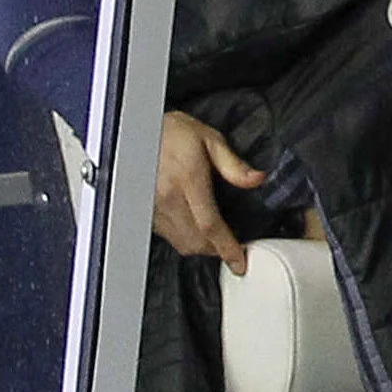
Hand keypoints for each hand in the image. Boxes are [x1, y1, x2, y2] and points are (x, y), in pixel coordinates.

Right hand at [152, 110, 265, 268]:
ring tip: (215, 238)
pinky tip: (193, 226)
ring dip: (200, 246)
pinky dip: (184, 238)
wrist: (136, 130)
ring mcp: (153, 207)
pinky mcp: (145, 212)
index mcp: (187, 180)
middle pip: (196, 242)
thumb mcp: (208, 138)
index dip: (227, 248)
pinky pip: (167, 235)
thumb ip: (233, 164)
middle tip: (232, 246)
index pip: (210, 225)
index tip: (239, 261)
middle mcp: (167, 198)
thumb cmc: (170, 132)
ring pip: (181, 243)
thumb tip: (256, 179)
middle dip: (217, 250)